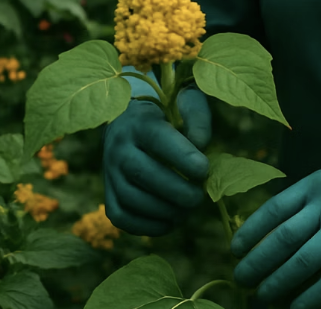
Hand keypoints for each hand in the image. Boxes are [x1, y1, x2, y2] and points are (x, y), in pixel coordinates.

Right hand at [103, 86, 211, 235]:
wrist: (133, 122)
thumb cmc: (169, 113)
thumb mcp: (186, 103)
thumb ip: (197, 119)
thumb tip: (201, 145)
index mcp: (139, 120)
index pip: (157, 137)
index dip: (181, 156)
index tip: (203, 170)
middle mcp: (119, 146)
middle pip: (141, 172)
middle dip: (174, 190)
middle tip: (199, 197)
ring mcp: (109, 171)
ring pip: (130, 198)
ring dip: (162, 211)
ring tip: (187, 211)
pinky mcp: (108, 194)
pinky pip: (121, 216)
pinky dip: (146, 226)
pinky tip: (169, 222)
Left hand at [230, 160, 320, 308]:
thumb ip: (308, 200)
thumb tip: (272, 229)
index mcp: (316, 183)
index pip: (274, 209)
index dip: (251, 232)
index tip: (234, 250)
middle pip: (283, 238)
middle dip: (257, 263)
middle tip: (242, 280)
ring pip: (302, 262)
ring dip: (277, 284)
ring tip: (262, 297)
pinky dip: (310, 299)